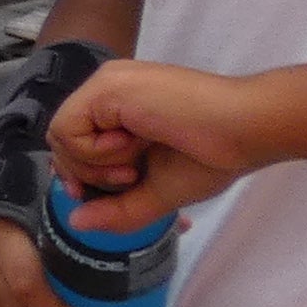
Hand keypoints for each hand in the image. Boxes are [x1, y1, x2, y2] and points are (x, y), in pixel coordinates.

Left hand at [47, 58, 274, 233]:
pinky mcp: (107, 86)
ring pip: (60, 135)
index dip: (80, 172)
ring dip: (94, 163)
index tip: (107, 189)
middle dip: (86, 173)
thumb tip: (76, 222)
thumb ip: (117, 210)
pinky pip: (68, 128)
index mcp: (120, 108)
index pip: (73, 140)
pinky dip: (95, 152)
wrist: (246, 130)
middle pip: (60, 139)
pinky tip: (133, 147)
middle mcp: (108, 90)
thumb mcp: (156, 192)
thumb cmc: (213, 156)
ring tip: (135, 163)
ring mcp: (106, 84)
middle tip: (129, 177)